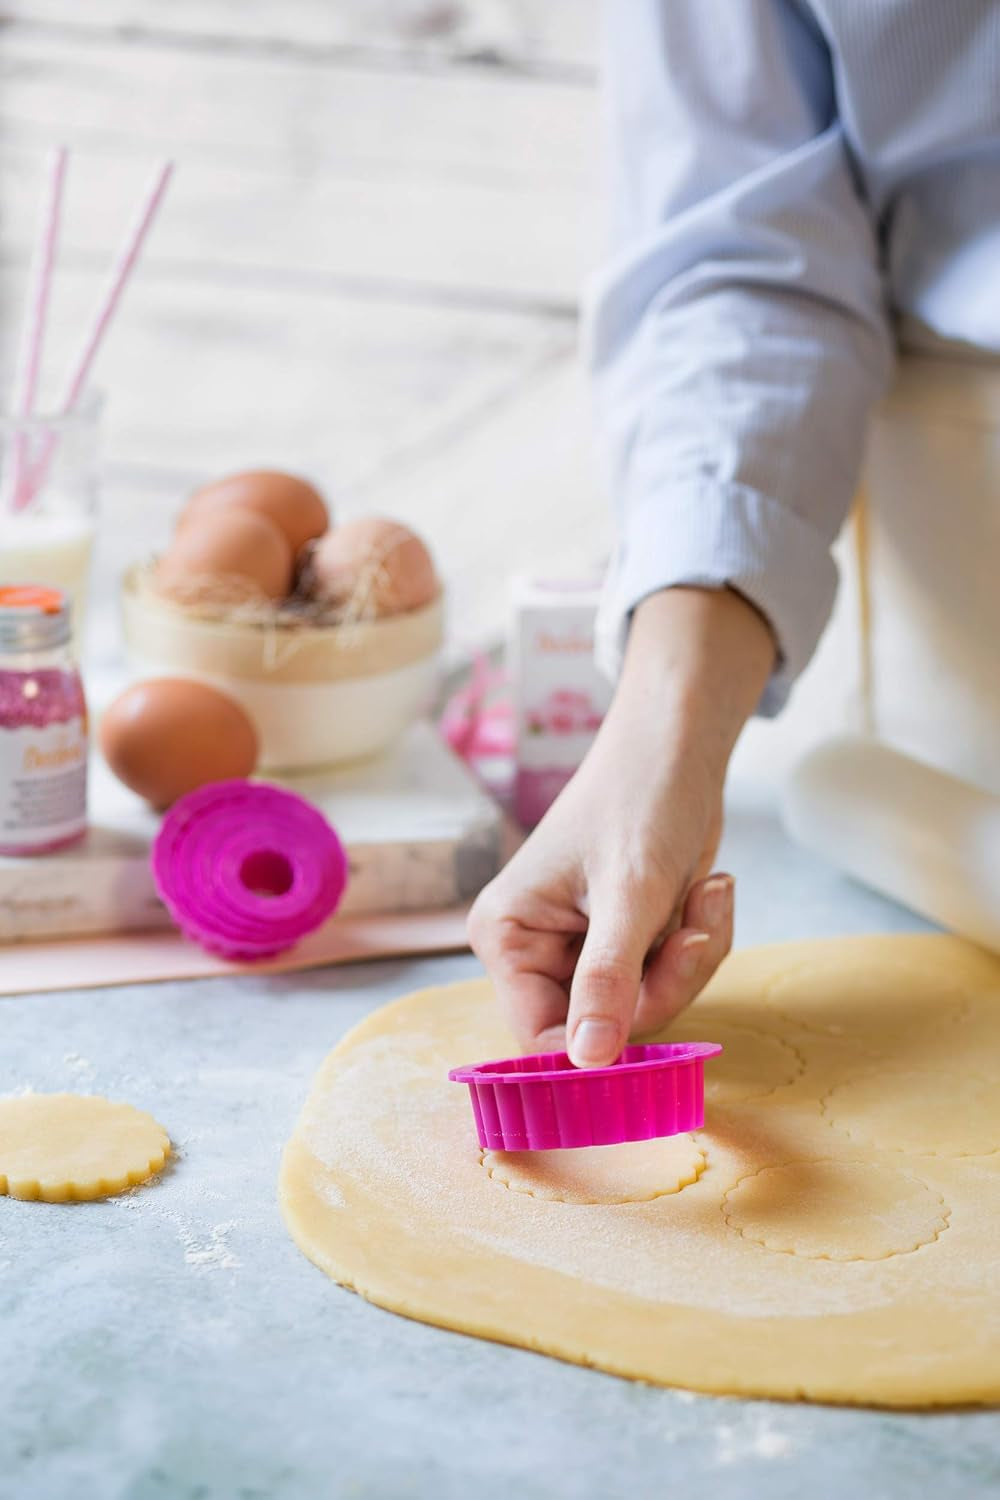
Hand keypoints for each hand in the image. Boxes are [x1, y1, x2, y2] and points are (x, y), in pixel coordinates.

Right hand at [468, 587, 774, 1066]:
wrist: (679, 746)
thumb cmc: (642, 799)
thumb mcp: (630, 893)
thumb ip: (608, 979)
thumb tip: (588, 1061)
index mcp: (507, 936)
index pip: (541, 1034)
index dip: (600, 1045)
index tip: (657, 1028)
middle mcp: (535, 949)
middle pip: (604, 1026)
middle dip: (667, 980)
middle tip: (699, 927)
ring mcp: (581, 948)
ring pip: (645, 1005)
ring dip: (692, 957)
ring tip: (707, 894)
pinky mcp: (624, 941)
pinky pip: (667, 978)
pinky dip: (699, 941)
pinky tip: (707, 892)